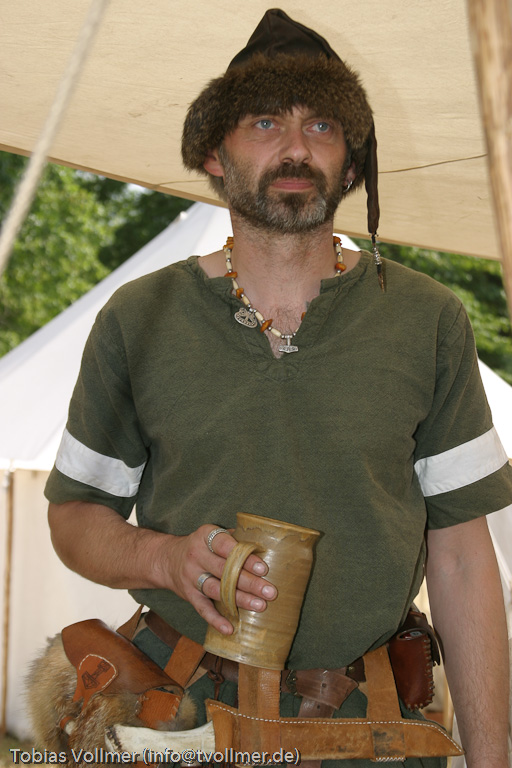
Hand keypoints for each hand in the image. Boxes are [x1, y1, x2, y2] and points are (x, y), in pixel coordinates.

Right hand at [154, 524, 276, 634]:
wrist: (166, 559)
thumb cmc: (200, 546)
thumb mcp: (212, 534)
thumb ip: (234, 538)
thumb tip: (264, 546)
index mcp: (205, 537)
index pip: (226, 546)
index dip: (245, 557)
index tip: (263, 568)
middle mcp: (196, 556)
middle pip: (224, 570)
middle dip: (249, 582)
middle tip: (270, 591)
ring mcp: (190, 576)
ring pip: (216, 590)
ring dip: (239, 599)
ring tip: (260, 606)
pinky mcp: (188, 594)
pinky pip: (202, 608)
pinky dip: (215, 620)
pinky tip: (230, 628)